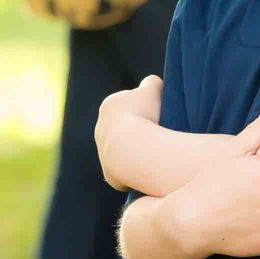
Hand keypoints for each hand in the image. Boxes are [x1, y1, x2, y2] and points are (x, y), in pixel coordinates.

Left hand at [93, 73, 164, 187]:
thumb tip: (153, 83)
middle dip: (138, 131)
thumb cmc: (144, 116)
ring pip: (123, 152)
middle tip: (158, 134)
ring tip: (156, 153)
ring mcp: (104, 154)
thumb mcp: (153, 91)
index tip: (156, 114)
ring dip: (137, 152)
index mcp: (109, 106)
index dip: (143, 108)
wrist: (130, 148)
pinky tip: (150, 170)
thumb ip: (152, 83)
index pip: (127, 104)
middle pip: (123, 129)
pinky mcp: (110, 175)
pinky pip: (125, 173)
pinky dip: (136, 171)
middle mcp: (101, 129)